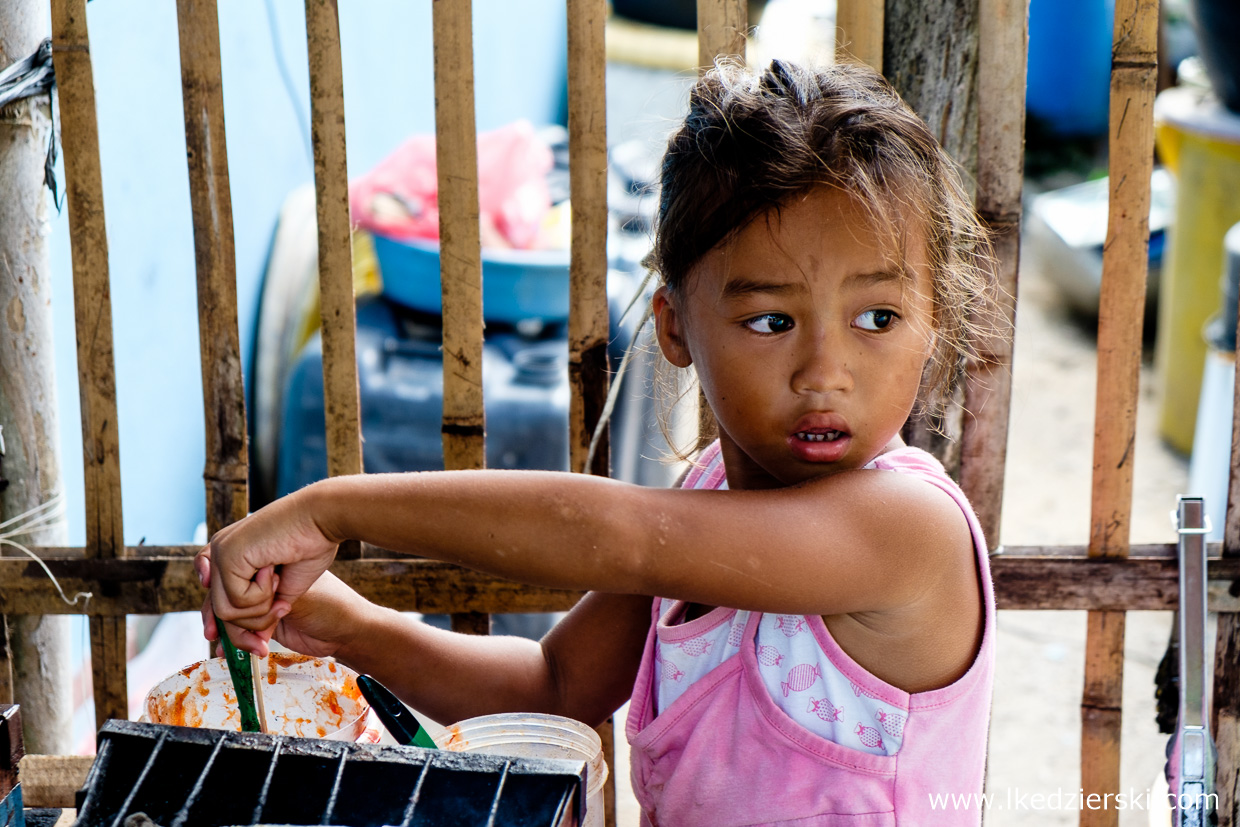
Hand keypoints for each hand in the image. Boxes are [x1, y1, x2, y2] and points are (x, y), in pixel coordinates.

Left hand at [195, 485, 340, 653]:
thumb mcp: (285, 590)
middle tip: (260, 647)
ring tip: (280, 590)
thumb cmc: (315, 547)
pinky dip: (260, 598)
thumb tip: (251, 642)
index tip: (219, 641)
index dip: (216, 621)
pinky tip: (274, 575)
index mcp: (236, 554)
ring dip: (259, 611)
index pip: (216, 596)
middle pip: (217, 609)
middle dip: (239, 634)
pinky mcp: (227, 555)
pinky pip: (235, 601)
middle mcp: (223, 551)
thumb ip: (264, 610)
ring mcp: (222, 551)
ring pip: (225, 611)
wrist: (326, 521)